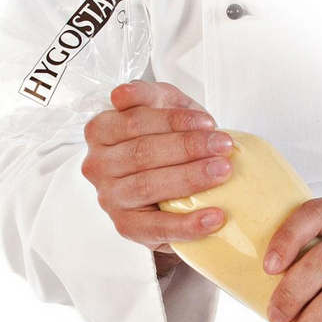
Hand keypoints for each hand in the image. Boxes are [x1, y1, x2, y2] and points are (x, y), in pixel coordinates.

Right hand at [81, 81, 233, 274]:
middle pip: (142, 153)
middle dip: (187, 148)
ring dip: (190, 178)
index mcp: (101, 131)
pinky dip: (188, 224)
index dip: (174, 121)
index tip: (210, 123)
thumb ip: (150, 95)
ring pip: (147, 186)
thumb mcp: (164, 109)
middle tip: (224, 146)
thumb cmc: (169, 141)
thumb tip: (123, 94)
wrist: (175, 183)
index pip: (134, 121)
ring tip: (223, 172)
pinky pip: (157, 227)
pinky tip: (215, 217)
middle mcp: (98, 165)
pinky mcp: (126, 227)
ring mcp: (110, 198)